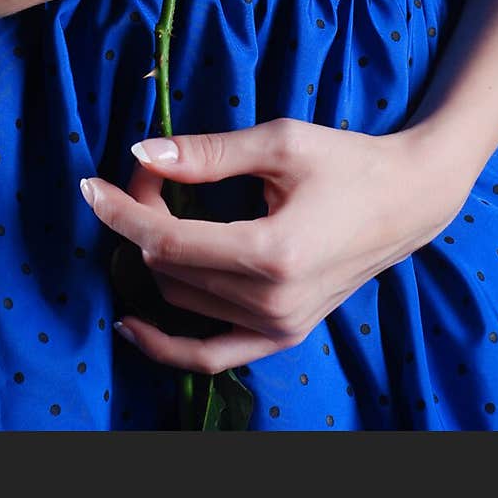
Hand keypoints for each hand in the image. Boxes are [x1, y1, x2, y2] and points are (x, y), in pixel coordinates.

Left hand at [80, 118, 473, 372]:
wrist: (407, 200)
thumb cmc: (347, 161)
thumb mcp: (278, 143)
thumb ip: (207, 153)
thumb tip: (142, 153)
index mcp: (272, 253)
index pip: (167, 241)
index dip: (121, 211)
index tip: (90, 184)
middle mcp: (273, 302)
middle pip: (168, 267)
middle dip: (141, 218)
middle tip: (150, 173)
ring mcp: (279, 327)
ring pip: (180, 300)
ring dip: (154, 256)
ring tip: (159, 208)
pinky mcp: (283, 336)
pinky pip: (210, 355)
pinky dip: (167, 344)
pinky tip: (133, 322)